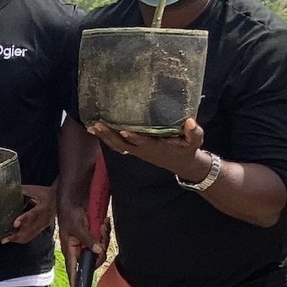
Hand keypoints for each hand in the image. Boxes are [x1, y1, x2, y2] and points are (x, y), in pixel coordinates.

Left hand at [2, 184, 54, 245]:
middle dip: (16, 235)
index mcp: (43, 207)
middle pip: (30, 230)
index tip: (15, 224)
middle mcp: (44, 219)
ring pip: (30, 235)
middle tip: (4, 238)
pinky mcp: (42, 228)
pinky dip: (21, 238)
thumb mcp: (36, 190)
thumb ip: (23, 190)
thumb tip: (9, 188)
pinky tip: (13, 238)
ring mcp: (43, 225)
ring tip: (6, 239)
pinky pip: (31, 236)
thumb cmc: (47, 193)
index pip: (33, 214)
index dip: (23, 219)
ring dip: (17, 239)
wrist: (59, 199)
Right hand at [58, 194, 107, 264]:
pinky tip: (103, 222)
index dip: (75, 280)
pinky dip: (106, 231)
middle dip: (101, 249)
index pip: (72, 269)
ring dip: (104, 237)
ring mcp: (88, 242)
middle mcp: (79, 248)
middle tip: (102, 235)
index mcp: (70, 249)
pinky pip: (104, 239)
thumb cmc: (69, 213)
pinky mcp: (94, 236)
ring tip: (102, 225)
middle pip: (93, 260)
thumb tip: (97, 250)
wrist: (74, 199)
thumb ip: (87, 239)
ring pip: (101, 249)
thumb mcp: (77, 226)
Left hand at [88, 118, 209, 178]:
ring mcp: (138, 151)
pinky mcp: (135, 150)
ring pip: (118, 146)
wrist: (183, 164)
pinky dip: (107, 138)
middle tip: (97, 125)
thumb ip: (194, 132)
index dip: (134, 138)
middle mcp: (144, 150)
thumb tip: (191, 122)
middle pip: (123, 145)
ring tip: (91, 126)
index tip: (124, 130)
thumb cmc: (188, 149)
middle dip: (110, 136)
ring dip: (104, 137)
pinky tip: (96, 129)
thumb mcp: (195, 141)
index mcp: (157, 147)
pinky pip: (118, 145)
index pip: (144, 143)